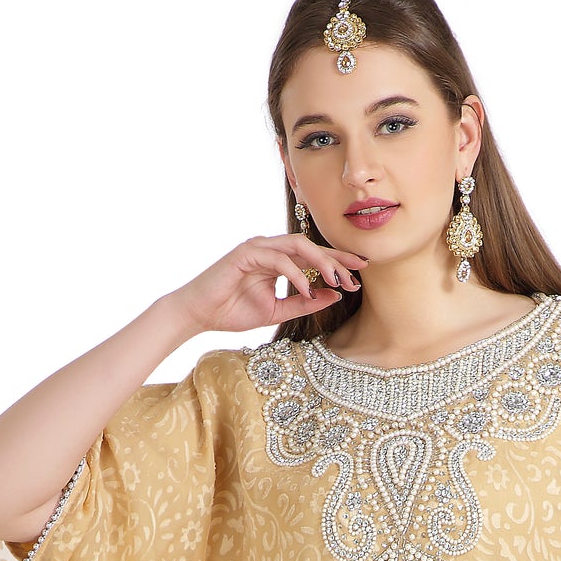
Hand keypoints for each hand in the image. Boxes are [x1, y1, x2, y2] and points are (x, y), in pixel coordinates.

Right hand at [173, 234, 368, 335]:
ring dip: (321, 262)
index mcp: (278, 261)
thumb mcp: (277, 311)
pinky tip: (308, 287)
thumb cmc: (233, 311)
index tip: (360, 276)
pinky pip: (278, 259)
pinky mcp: (246, 253)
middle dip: (337, 259)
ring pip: (298, 246)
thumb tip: (334, 295)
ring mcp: (258, 248)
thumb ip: (304, 302)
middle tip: (358, 272)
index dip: (338, 264)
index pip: (314, 258)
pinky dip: (296, 273)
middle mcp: (271, 249)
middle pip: (312, 246)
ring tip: (338, 279)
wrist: (200, 314)